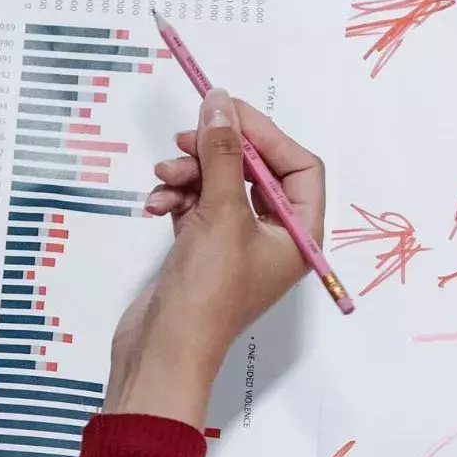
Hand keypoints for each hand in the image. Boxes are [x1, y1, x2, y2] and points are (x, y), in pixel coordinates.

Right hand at [105, 88, 325, 427]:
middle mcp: (274, 238)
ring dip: (189, 172)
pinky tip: (157, 204)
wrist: (162, 351)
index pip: (299, 166)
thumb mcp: (221, 214)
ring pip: (218, 184)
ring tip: (164, 176)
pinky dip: (176, 197)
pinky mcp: (202, 249)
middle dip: (218, 151)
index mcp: (299, 234)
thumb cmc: (206, 295)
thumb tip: (221, 104)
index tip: (229, 109)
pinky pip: (195, 204)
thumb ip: (222, 154)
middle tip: (186, 136)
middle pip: (254, 170)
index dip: (266, 134)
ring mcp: (236, 244)